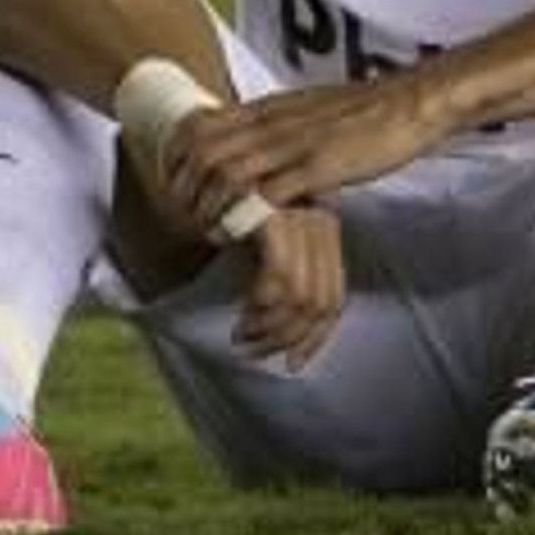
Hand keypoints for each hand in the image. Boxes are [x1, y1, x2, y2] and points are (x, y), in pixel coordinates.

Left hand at [166, 69, 447, 226]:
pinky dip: (244, 216)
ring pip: (226, 174)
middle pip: (202, 151)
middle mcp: (271, 123)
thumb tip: (250, 139)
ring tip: (205, 231)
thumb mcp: (306, 110)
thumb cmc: (364, 111)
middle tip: (181, 215)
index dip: (176, 155)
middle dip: (183, 188)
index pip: (199, 124)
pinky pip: (266, 194)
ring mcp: (293, 146)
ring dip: (207, 207)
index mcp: (267, 108)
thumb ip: (275, 124)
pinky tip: (239, 235)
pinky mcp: (317, 168)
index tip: (172, 181)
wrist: (409, 103)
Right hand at [232, 203, 345, 368]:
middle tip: (255, 351)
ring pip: (301, 297)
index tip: (291, 363)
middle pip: (322, 303)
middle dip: (288, 338)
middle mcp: (321, 223)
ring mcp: (300, 219)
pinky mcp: (274, 219)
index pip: (335, 299)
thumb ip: (283, 281)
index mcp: (326, 231)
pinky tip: (240, 314)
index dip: (315, 339)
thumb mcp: (263, 247)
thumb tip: (288, 337)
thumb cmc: (229, 211)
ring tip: (241, 335)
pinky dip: (260, 307)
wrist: (199, 171)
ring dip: (270, 328)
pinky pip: (279, 280)